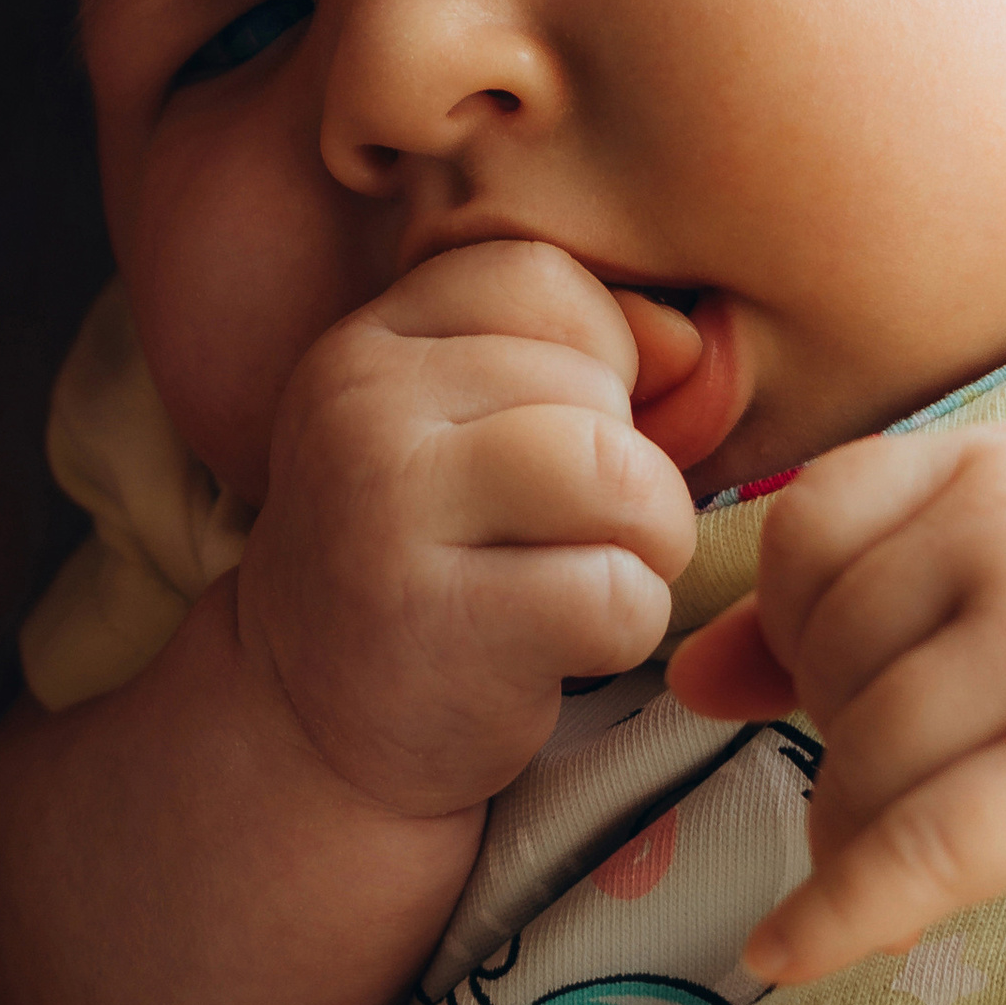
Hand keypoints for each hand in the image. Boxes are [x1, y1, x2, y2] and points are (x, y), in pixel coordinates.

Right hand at [235, 239, 695, 816]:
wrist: (311, 725)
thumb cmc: (430, 557)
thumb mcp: (473, 431)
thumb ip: (579, 358)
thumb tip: (694, 344)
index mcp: (369, 342)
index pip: (543, 279)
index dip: (598, 357)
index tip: (558, 436)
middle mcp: (362, 407)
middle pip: (594, 382)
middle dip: (633, 463)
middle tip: (573, 533)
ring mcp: (387, 512)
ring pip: (618, 474)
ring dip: (649, 537)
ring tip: (596, 574)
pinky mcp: (436, 623)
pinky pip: (615, 591)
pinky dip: (630, 624)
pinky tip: (572, 643)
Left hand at [666, 423, 1005, 984]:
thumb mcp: (981, 595)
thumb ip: (826, 618)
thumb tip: (684, 677)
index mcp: (993, 462)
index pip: (810, 524)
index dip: (796, 617)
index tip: (839, 674)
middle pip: (831, 647)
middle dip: (836, 734)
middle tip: (909, 775)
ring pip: (863, 752)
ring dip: (853, 827)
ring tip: (909, 847)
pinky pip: (912, 847)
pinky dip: (839, 912)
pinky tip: (786, 952)